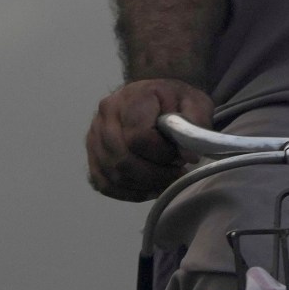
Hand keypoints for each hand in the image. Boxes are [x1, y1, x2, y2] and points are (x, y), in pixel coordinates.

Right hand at [85, 79, 217, 201]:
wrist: (153, 97)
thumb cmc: (175, 100)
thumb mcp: (194, 102)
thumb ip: (196, 124)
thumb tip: (189, 157)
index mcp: (130, 99)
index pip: (138, 138)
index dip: (162, 154)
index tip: (180, 155)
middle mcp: (105, 117)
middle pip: (123, 160)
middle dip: (155, 175)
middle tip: (176, 173)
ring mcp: (94, 136)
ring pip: (114, 175)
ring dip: (144, 185)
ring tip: (165, 180)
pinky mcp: (93, 155)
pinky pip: (105, 184)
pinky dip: (128, 193)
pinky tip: (149, 189)